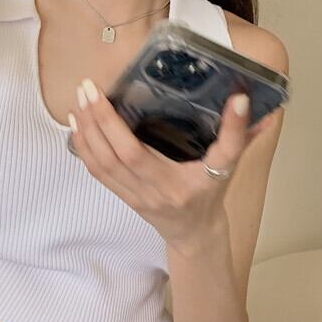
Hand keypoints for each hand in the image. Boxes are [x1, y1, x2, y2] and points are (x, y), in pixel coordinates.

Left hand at [67, 78, 283, 246]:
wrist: (196, 233)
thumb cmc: (212, 195)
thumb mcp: (230, 166)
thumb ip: (240, 135)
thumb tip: (244, 98)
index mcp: (178, 184)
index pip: (150, 153)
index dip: (130, 125)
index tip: (118, 91)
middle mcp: (152, 191)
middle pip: (118, 156)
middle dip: (100, 120)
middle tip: (89, 87)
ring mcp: (135, 196)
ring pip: (102, 164)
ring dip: (87, 131)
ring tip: (79, 101)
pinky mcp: (123, 196)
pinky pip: (97, 173)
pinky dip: (83, 148)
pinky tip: (76, 124)